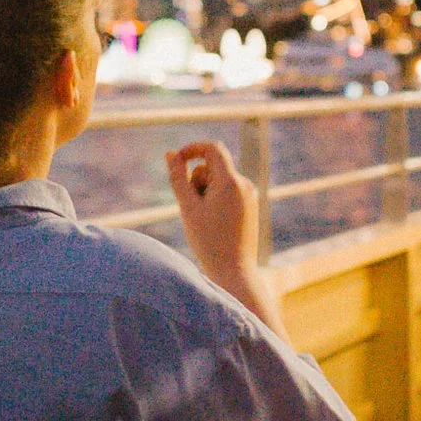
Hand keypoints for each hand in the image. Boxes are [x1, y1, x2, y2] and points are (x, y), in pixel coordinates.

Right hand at [165, 140, 259, 276]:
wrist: (233, 271)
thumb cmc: (207, 241)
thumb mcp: (187, 207)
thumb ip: (178, 177)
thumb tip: (171, 153)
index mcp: (231, 182)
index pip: (212, 148)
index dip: (192, 149)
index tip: (177, 160)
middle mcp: (245, 184)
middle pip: (213, 166)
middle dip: (197, 179)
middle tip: (191, 207)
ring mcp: (250, 195)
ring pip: (219, 180)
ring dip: (205, 192)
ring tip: (203, 218)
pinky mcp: (250, 206)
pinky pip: (227, 192)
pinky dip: (215, 200)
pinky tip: (214, 224)